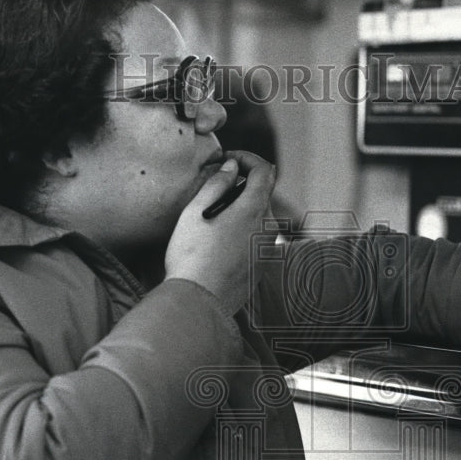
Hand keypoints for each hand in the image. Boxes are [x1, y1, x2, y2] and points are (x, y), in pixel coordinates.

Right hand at [164, 150, 275, 314]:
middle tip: (215, 188)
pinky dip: (243, 230)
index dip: (248, 158)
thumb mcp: (195, 211)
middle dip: (243, 184)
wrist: (199, 301)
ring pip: (260, 217)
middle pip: (263, 194)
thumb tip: (232, 168)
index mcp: (254, 209)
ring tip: (214, 218)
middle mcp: (268, 227)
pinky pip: (257, 238)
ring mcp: (268, 249)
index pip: (265, 170)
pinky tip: (219, 242)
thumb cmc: (191, 255)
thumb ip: (216, 184)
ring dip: (242, 209)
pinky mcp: (262, 266)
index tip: (228, 160)